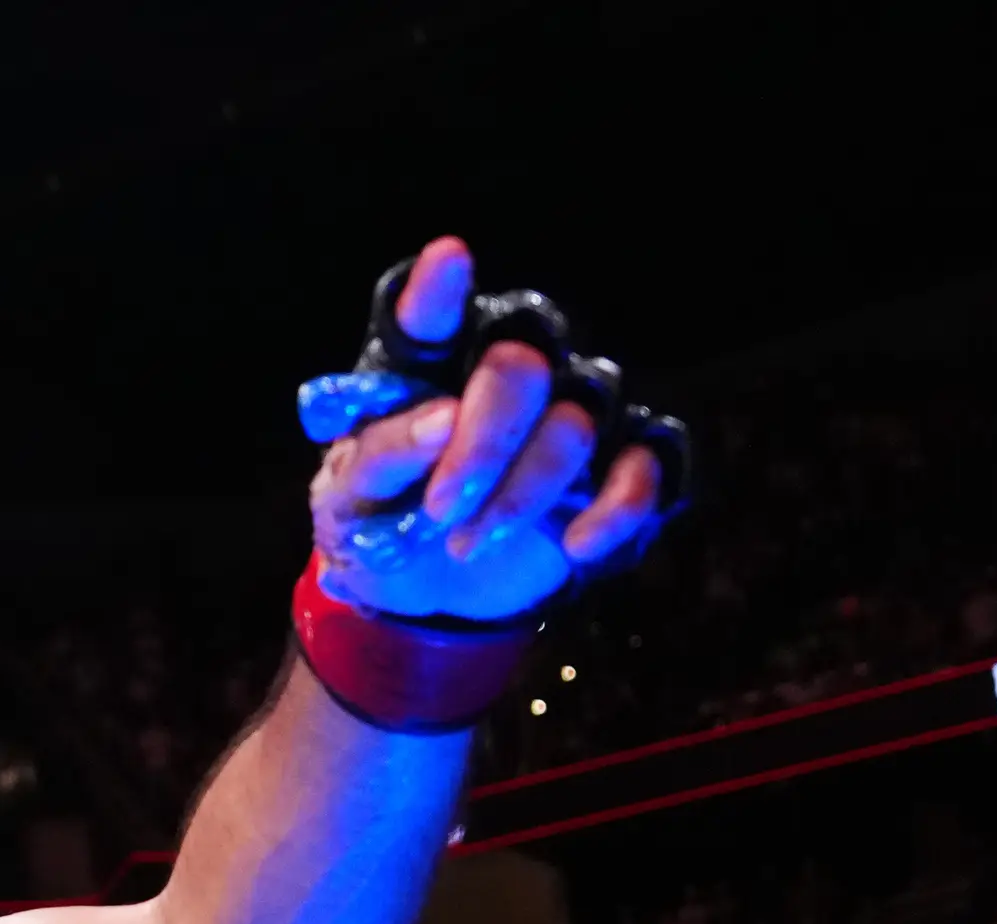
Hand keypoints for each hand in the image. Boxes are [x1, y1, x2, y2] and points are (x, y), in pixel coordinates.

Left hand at [308, 237, 665, 624]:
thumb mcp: (351, 500)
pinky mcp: (612, 467)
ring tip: (468, 545)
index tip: (448, 259)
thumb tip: (442, 422)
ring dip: (524, 492)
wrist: (424, 592)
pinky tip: (573, 544)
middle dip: (482, 444)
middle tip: (439, 509)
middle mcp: (509, 370)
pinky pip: (645, 465)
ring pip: (576, 422)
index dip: (441, 289)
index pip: (433, 316)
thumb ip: (382, 455)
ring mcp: (569, 413)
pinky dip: (616, 507)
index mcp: (429, 366)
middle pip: (521, 368)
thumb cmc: (382, 522)